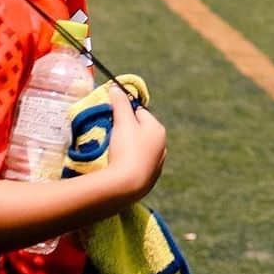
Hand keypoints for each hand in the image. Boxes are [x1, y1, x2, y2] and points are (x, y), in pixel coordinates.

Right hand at [106, 85, 166, 200]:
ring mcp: (157, 164)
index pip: (140, 113)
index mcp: (158, 129)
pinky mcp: (150, 179)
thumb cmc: (127, 148)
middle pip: (141, 131)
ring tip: (114, 152)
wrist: (127, 186)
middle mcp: (162, 145)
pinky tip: (120, 166)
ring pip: (140, 149)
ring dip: (129, 148)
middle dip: (127, 131)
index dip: (125, 114)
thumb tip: (115, 88)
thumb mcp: (122, 121)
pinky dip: (130, 163)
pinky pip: (138, 165)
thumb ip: (120, 103)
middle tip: (112, 136)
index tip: (112, 119)